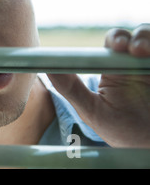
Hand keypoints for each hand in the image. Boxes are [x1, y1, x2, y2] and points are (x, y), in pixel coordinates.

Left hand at [47, 24, 149, 146]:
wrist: (147, 147)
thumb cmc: (119, 130)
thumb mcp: (91, 110)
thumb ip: (69, 87)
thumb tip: (45, 66)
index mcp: (115, 68)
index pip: (115, 43)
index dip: (117, 39)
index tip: (118, 45)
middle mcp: (136, 64)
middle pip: (138, 38)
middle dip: (138, 37)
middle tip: (133, 48)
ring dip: (148, 40)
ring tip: (143, 52)